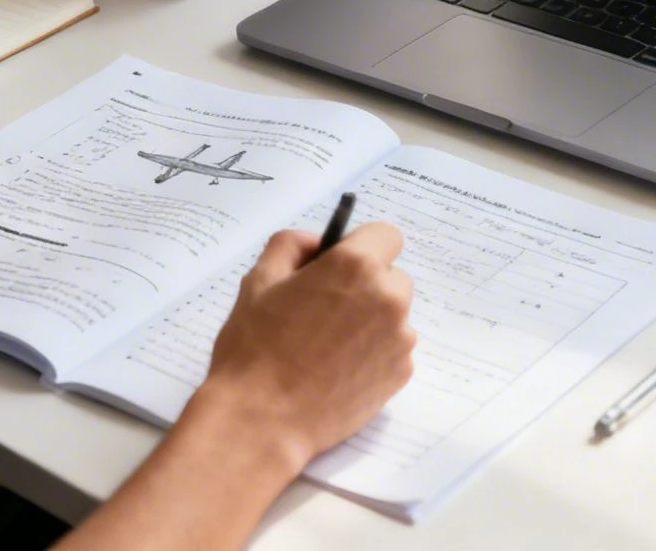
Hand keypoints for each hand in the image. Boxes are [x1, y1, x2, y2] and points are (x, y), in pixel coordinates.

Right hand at [193, 224, 416, 471]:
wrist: (262, 420)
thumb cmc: (255, 348)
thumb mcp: (258, 281)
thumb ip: (290, 245)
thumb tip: (316, 243)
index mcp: (356, 266)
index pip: (386, 235)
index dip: (360, 246)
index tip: (337, 265)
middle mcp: (388, 298)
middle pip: (392, 276)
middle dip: (366, 284)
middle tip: (325, 307)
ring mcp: (399, 339)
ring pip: (393, 314)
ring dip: (371, 319)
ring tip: (328, 345)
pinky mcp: (401, 374)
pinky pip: (393, 349)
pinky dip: (373, 352)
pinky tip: (338, 369)